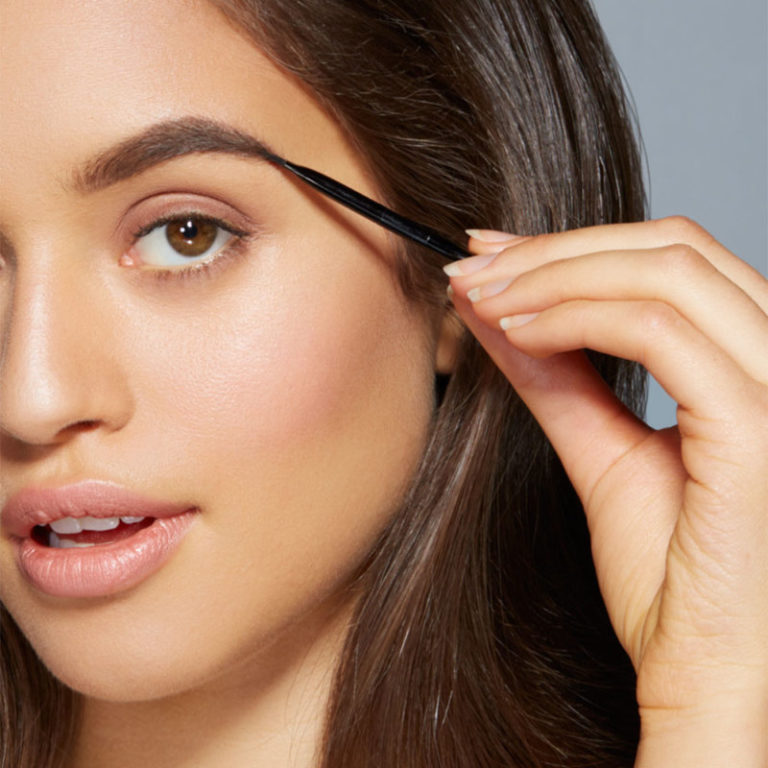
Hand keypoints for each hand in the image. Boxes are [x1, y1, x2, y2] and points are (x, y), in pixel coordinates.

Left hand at [445, 217, 767, 760]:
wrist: (707, 674)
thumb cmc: (672, 577)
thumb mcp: (601, 454)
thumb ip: (557, 378)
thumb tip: (498, 310)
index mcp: (755, 361)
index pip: (670, 259)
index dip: (572, 244)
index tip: (491, 256)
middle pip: (669, 247)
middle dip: (555, 249)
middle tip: (474, 267)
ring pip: (665, 272)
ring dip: (554, 274)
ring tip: (482, 297)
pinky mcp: (758, 430)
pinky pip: (658, 332)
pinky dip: (575, 317)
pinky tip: (515, 330)